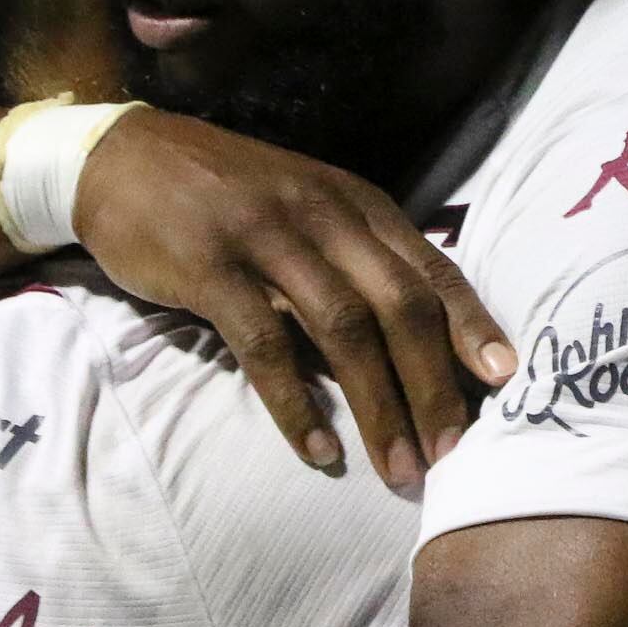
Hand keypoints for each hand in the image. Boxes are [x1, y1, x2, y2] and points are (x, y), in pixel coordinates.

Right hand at [71, 109, 517, 487]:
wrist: (121, 158)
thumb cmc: (228, 196)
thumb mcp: (309, 206)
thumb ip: (360, 257)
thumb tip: (425, 334)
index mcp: (357, 204)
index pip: (432, 268)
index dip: (472, 326)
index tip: (506, 380)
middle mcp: (323, 215)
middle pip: (401, 306)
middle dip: (435, 385)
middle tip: (454, 452)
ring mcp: (267, 239)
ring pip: (345, 330)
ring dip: (380, 406)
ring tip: (401, 468)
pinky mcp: (210, 268)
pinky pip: (266, 344)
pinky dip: (296, 403)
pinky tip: (319, 449)